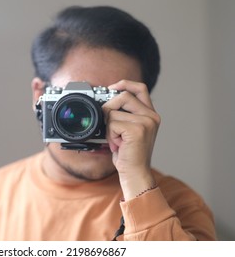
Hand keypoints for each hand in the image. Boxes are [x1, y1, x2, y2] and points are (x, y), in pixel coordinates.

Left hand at [102, 80, 160, 199]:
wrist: (135, 173)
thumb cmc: (129, 154)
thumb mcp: (127, 131)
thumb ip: (123, 115)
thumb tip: (106, 103)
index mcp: (150, 114)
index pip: (140, 88)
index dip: (124, 84)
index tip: (111, 88)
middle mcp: (151, 116)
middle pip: (123, 96)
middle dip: (109, 108)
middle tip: (108, 124)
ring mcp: (146, 122)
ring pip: (113, 112)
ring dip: (108, 128)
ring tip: (117, 140)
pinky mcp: (138, 130)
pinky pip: (112, 123)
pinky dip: (109, 135)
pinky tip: (118, 145)